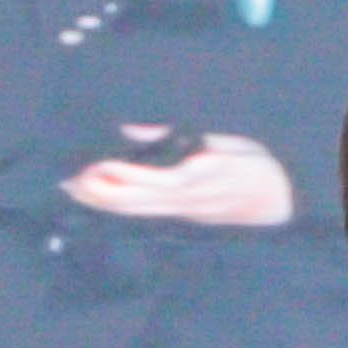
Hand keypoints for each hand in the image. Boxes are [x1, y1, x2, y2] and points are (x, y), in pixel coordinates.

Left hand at [60, 131, 296, 228]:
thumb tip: (131, 129)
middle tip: (67, 179)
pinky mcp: (183, 217)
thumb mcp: (226, 140)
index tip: (94, 165)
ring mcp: (184, 212)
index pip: (152, 180)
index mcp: (200, 176)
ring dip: (103, 202)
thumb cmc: (256, 163)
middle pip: (135, 202)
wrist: (280, 201)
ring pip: (135, 211)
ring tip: (73, 190)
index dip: (121, 176)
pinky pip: (144, 214)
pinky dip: (118, 207)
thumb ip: (178, 135)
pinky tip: (99, 200)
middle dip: (100, 192)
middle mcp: (188, 200)